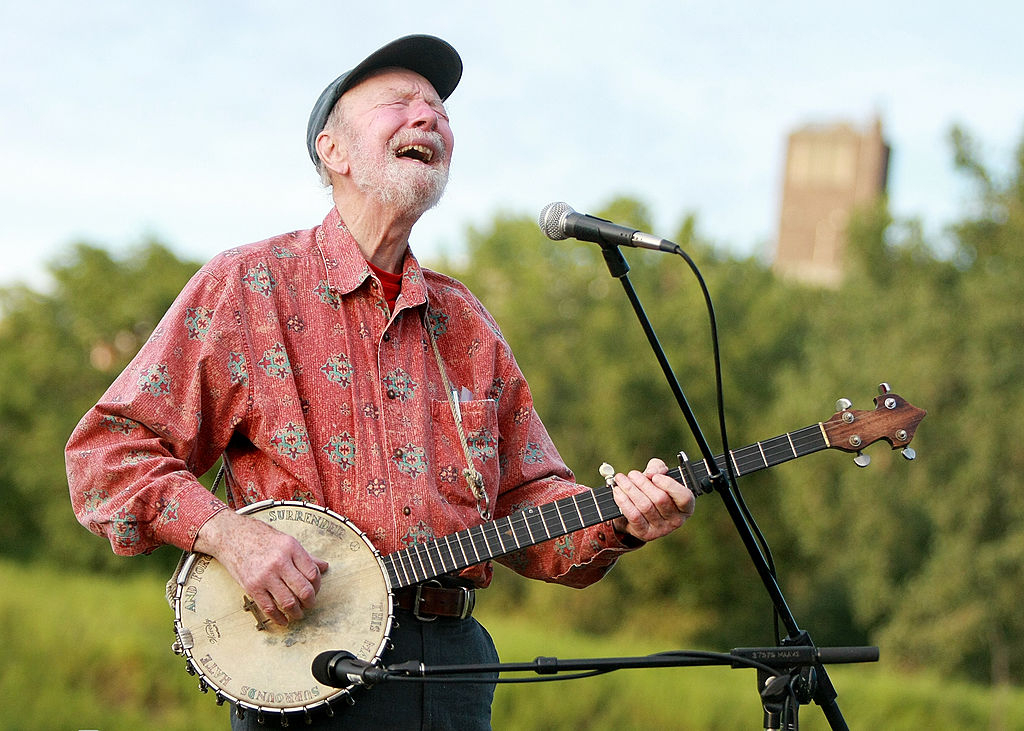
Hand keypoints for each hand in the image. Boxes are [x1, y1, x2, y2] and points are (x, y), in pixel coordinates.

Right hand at [194, 509, 329, 625]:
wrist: (232, 536)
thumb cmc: (261, 538)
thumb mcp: (287, 541)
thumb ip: (306, 556)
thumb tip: (324, 566)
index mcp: (291, 548)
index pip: (313, 573)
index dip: (318, 584)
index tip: (315, 589)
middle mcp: (280, 562)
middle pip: (304, 589)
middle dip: (310, 601)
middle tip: (310, 604)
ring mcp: (265, 576)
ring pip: (288, 602)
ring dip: (297, 612)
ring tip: (298, 613)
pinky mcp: (252, 587)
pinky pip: (269, 608)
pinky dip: (279, 618)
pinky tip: (283, 620)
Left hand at [611, 458, 694, 541]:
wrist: (638, 512)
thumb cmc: (652, 491)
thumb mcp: (658, 475)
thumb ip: (658, 468)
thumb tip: (651, 473)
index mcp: (685, 507)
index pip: (684, 497)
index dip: (669, 485)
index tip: (655, 477)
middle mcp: (676, 520)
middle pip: (660, 499)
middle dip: (643, 484)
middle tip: (632, 474)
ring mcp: (661, 529)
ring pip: (645, 506)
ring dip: (630, 490)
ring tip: (621, 480)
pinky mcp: (646, 533)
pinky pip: (634, 516)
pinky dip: (624, 501)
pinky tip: (618, 492)